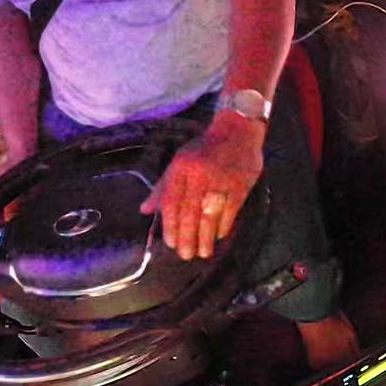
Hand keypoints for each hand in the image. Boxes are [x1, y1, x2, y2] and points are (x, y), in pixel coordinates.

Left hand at [140, 112, 265, 259]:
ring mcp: (221, 181)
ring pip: (210, 215)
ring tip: (202, 253)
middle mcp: (200, 175)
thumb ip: (163, 187)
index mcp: (182, 168)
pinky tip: (219, 237)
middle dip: (187, 237)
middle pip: (190, 212)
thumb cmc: (205, 148)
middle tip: (185, 255)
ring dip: (205, 238)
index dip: (171, 225)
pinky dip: (224, 226)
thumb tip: (145, 210)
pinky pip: (230, 212)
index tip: (171, 243)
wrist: (237, 130)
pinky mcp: (240, 186)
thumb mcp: (179, 162)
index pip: (172, 202)